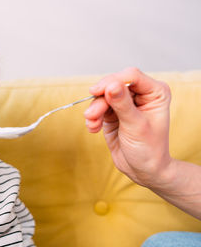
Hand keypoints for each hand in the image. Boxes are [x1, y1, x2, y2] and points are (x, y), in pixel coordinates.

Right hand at [84, 67, 172, 186]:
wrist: (143, 170)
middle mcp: (141, 94)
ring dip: (94, 110)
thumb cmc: (148, 149)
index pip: (131, 76)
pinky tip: (93, 129)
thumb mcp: (136, 126)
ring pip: (103, 96)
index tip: (97, 91)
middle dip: (100, 100)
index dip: (112, 81)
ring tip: (92, 125)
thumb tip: (111, 85)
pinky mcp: (113, 112)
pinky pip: (98, 108)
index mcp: (155, 92)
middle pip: (113, 85)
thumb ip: (123, 104)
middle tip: (91, 115)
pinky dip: (93, 118)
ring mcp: (125, 103)